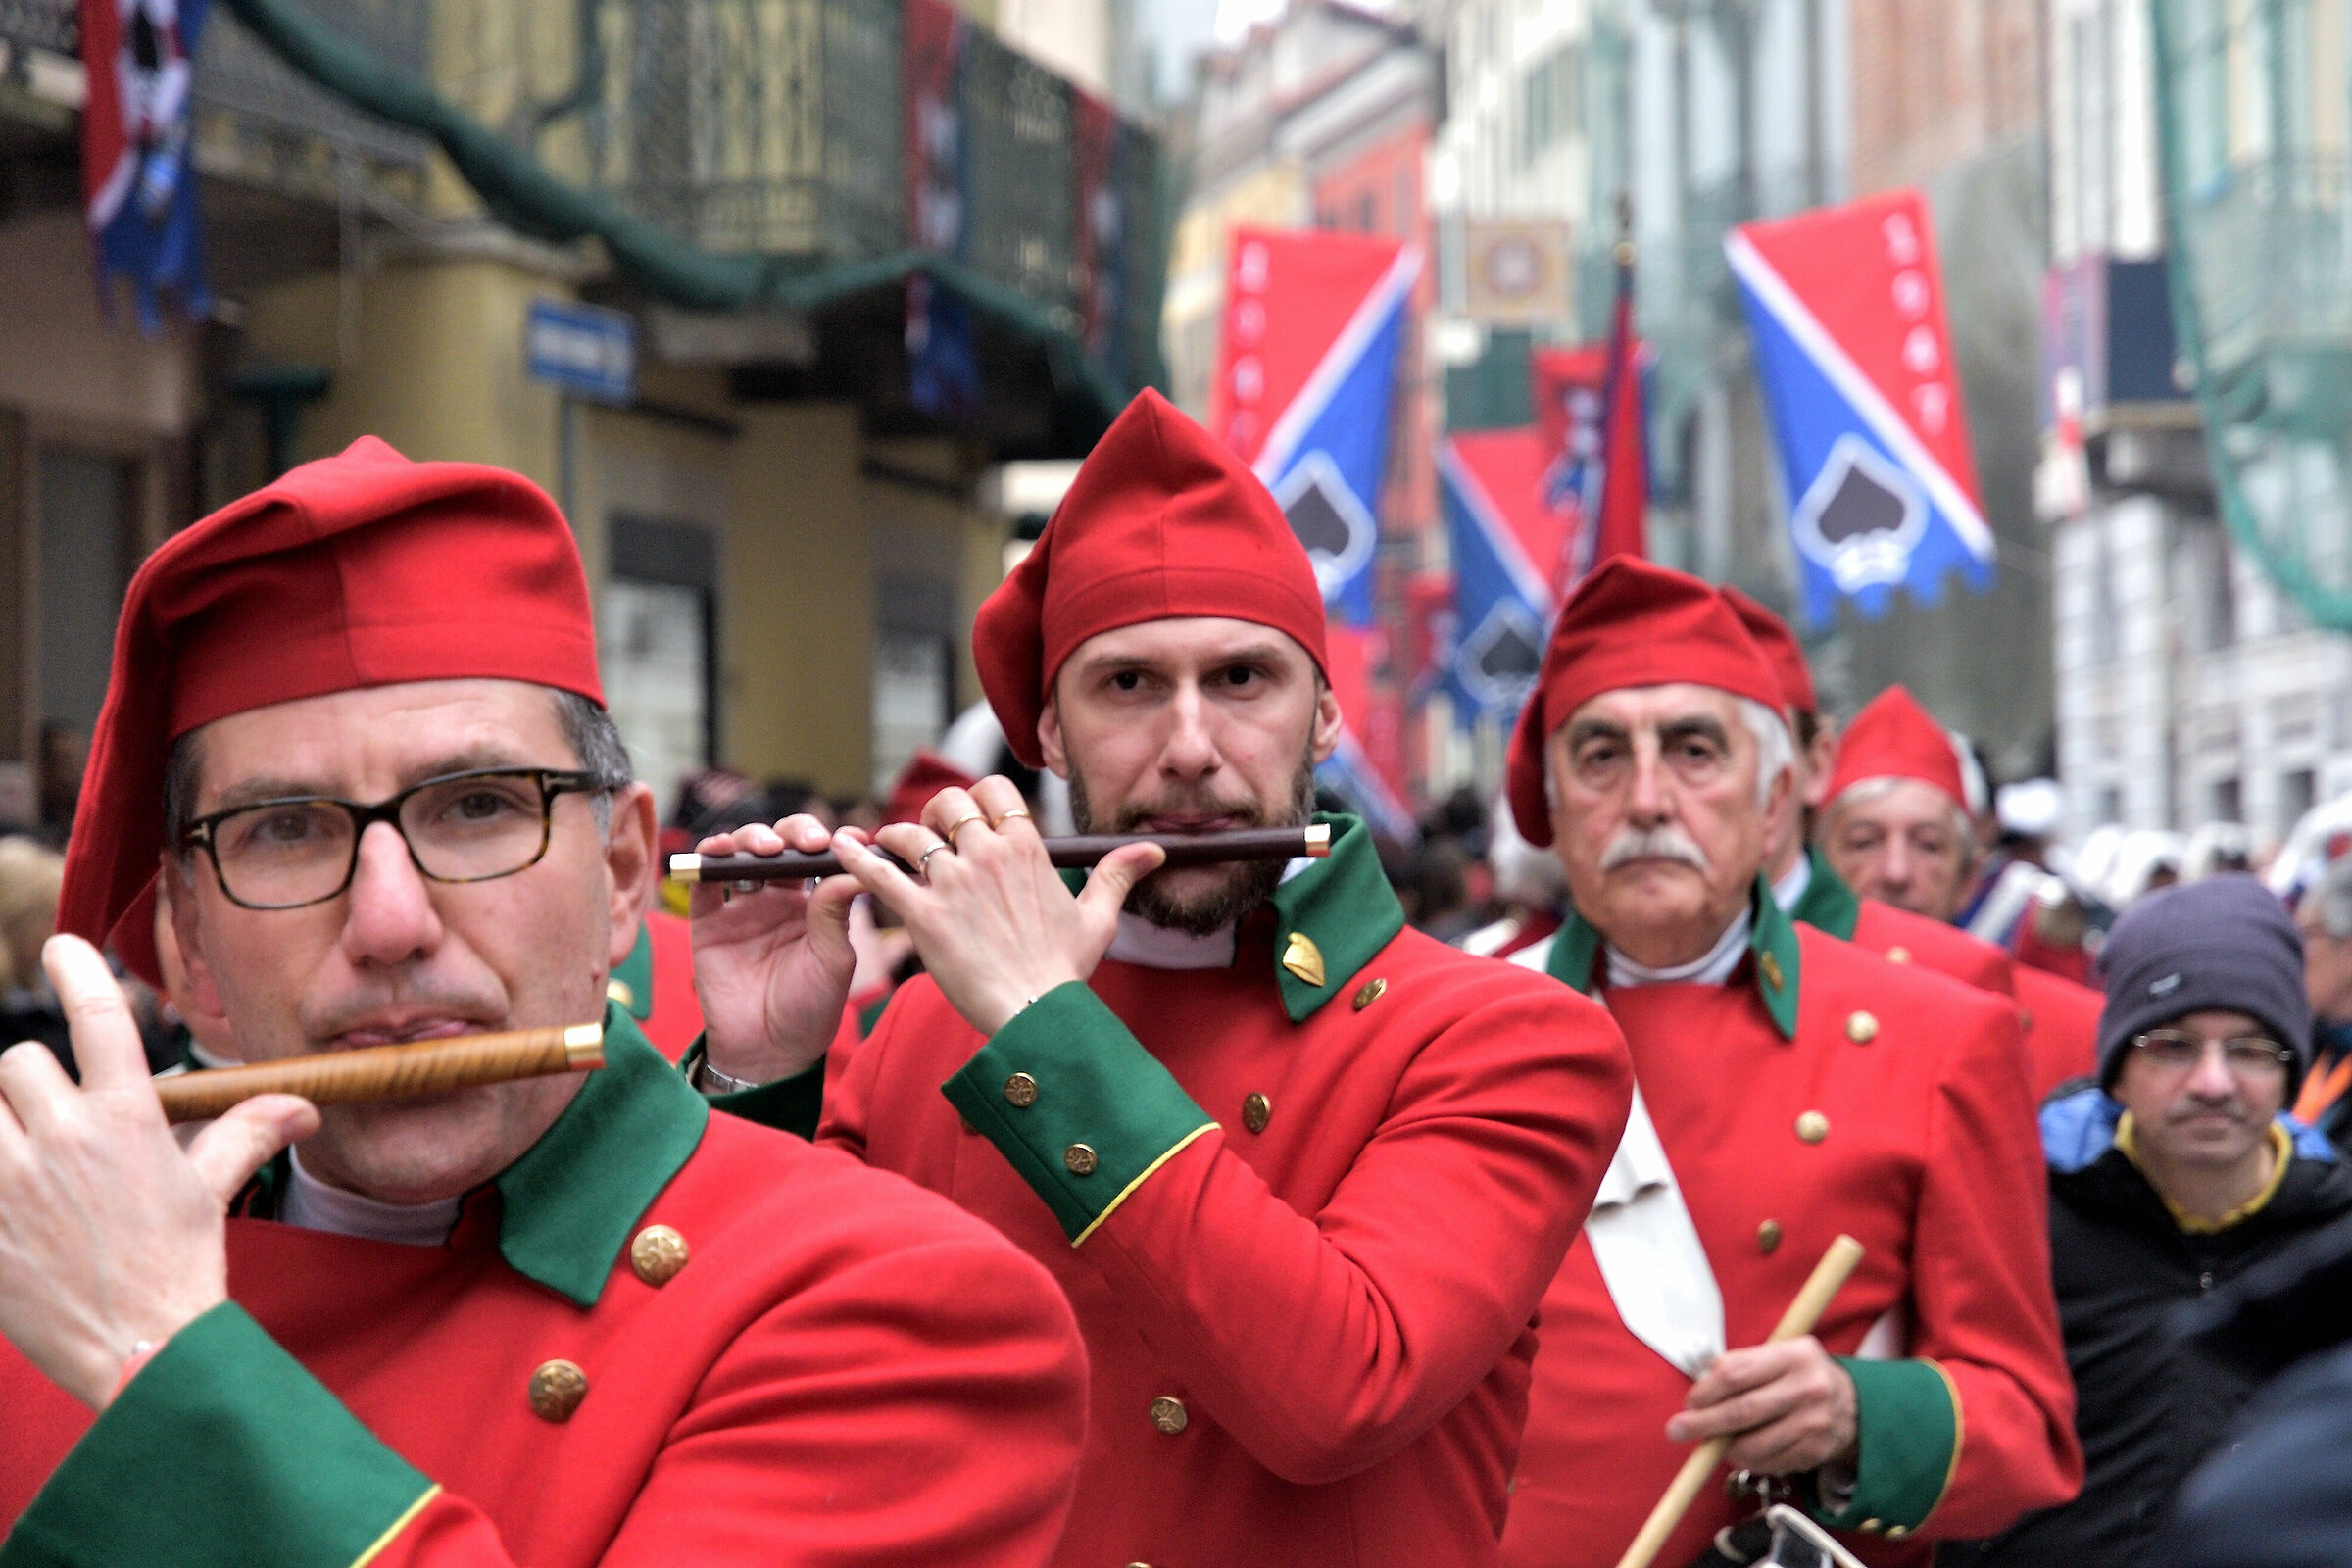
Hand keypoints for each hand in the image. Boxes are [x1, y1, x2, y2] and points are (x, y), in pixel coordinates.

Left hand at [0, 936, 315, 1409]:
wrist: (139, 1347)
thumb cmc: (178, 1268)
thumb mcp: (209, 1193)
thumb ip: (246, 1133)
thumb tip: (300, 1106)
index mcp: (126, 1121)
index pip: (98, 1019)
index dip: (78, 970)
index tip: (62, 946)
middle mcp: (62, 1137)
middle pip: (18, 1061)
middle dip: (32, 1082)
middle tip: (50, 1117)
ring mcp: (11, 1180)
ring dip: (2, 1123)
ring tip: (26, 1156)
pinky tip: (12, 1200)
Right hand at [689, 813, 861, 1083]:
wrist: (768, 1052)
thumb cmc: (809, 1009)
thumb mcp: (833, 961)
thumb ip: (836, 913)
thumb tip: (855, 868)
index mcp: (815, 905)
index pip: (822, 858)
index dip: (834, 841)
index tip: (852, 837)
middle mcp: (778, 899)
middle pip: (782, 845)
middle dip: (794, 832)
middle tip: (806, 842)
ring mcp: (742, 907)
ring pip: (744, 853)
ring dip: (753, 838)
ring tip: (766, 849)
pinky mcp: (708, 922)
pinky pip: (703, 881)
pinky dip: (708, 859)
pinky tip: (720, 852)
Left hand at [832, 777, 1163, 1035]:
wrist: (1035, 1013)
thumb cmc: (1065, 970)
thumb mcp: (1098, 917)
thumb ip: (1118, 874)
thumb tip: (1154, 849)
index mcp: (1026, 849)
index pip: (992, 790)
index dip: (975, 798)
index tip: (968, 821)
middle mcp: (987, 855)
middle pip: (946, 803)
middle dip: (932, 814)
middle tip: (927, 838)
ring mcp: (952, 882)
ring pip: (909, 833)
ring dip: (895, 838)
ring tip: (888, 851)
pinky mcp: (921, 913)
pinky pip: (877, 872)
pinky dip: (854, 858)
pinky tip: (839, 849)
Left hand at [1664, 1336, 1857, 1473]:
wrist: (1851, 1404)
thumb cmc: (1798, 1375)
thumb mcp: (1777, 1355)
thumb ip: (1741, 1367)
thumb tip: (1699, 1393)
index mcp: (1794, 1355)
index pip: (1736, 1373)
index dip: (1706, 1390)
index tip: (1690, 1401)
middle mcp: (1807, 1388)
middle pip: (1742, 1411)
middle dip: (1703, 1423)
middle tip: (1677, 1430)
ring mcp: (1813, 1423)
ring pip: (1753, 1444)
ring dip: (1724, 1447)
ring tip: (1715, 1442)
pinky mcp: (1814, 1452)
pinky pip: (1768, 1463)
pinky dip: (1747, 1461)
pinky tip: (1743, 1450)